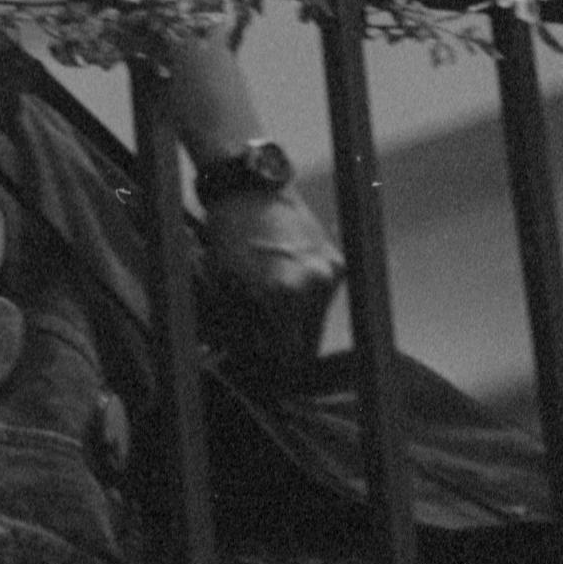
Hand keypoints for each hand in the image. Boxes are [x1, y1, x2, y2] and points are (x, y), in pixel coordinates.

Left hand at [199, 178, 343, 364]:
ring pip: (315, 324)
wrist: (251, 191)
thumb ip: (242, 330)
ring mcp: (330, 273)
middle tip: (261, 350)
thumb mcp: (224, 291)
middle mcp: (315, 285)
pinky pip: (320, 301)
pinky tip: (283, 298)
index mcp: (284, 295)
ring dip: (294, 330)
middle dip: (283, 352)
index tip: (259, 372)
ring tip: (267, 319)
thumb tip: (255, 359)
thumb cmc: (228, 239)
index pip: (286, 355)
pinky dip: (304, 307)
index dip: (270, 368)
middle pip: (306, 345)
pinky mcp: (337, 262)